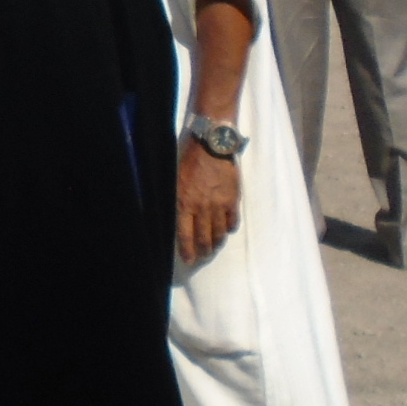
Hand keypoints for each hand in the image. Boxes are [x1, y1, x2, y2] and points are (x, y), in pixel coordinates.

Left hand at [176, 137, 242, 262]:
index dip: (187, 251)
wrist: (211, 145)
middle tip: (202, 256)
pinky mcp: (233, 200)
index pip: (185, 235)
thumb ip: (176, 199)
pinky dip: (229, 228)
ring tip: (214, 247)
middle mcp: (202, 208)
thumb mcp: (174, 179)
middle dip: (203, 251)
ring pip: (219, 233)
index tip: (189, 260)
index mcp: (184, 203)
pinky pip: (232, 221)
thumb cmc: (187, 158)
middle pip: (204, 238)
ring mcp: (219, 205)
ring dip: (216, 243)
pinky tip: (226, 230)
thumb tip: (174, 216)